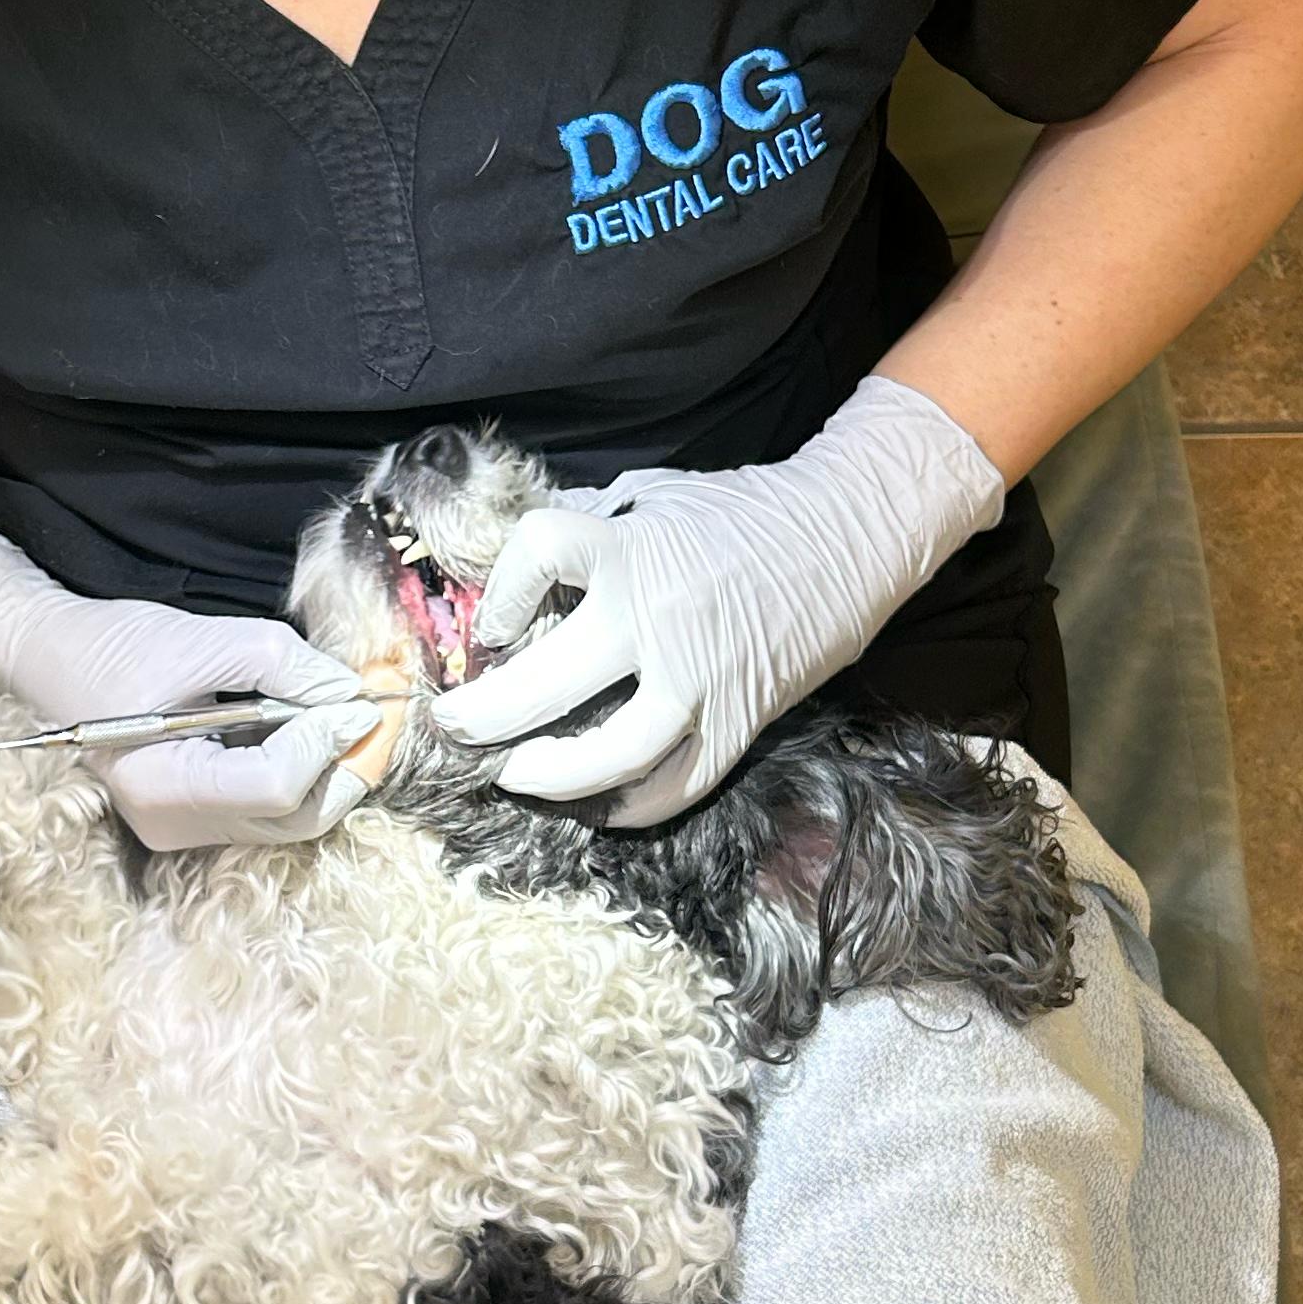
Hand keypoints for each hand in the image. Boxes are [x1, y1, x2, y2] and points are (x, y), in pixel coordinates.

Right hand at [0, 530, 373, 853]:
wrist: (52, 661)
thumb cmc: (115, 646)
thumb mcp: (203, 639)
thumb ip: (283, 663)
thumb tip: (351, 694)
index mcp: (163, 787)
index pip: (277, 785)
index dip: (327, 740)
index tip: (357, 696)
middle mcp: (174, 826)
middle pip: (295, 819)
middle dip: (344, 765)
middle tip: (369, 712)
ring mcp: (183, 833)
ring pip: (291, 824)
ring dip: (329, 772)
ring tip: (344, 718)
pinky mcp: (194, 823)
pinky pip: (269, 814)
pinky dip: (302, 776)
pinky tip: (309, 732)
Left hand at [428, 373, 1006, 825]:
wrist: (847, 532)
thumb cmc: (740, 513)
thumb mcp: (653, 498)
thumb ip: (590, 535)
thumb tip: (520, 581)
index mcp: (631, 547)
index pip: (534, 557)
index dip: (497, 595)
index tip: (490, 626)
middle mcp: (658, 617)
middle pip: (545, 682)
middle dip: (484, 715)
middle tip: (455, 725)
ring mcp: (701, 679)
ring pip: (610, 755)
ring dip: (548, 774)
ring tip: (513, 773)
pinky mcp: (739, 721)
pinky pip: (674, 786)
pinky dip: (628, 806)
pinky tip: (595, 803)